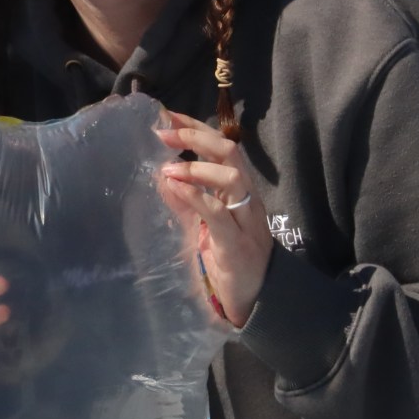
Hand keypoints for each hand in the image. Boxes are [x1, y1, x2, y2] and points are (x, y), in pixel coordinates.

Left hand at [155, 110, 272, 326]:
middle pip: (231, 153)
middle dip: (197, 136)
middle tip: (163, 132)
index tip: (166, 115)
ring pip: (232, 177)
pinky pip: (219, 212)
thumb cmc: (228, 263)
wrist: (256, 303)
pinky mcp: (237, 244)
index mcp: (239, 193)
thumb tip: (162, 175)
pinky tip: (176, 187)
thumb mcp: (202, 227)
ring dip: (197, 167)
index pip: (222, 148)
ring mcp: (245, 221)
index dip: (196, 128)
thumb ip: (186, 203)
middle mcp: (247, 200)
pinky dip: (197, 196)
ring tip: (167, 167)